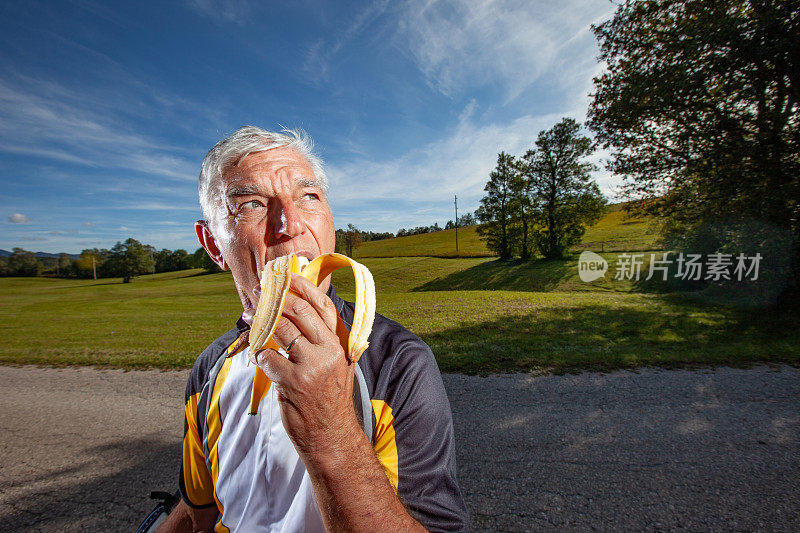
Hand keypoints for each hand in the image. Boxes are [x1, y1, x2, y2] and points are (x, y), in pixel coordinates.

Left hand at [255, 274, 361, 467]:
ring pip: (281, 330)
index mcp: (340, 343)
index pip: (322, 305)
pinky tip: (258, 356)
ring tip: (252, 318)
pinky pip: (268, 358)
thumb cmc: (330, 398)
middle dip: (276, 297)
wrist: (331, 435)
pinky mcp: (293, 382)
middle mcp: (328, 350)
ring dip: (262, 322)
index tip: (285, 276)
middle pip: (299, 311)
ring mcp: (311, 366)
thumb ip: (324, 340)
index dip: (302, 286)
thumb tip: (298, 310)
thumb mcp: (338, 364)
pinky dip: (259, 355)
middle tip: (260, 291)